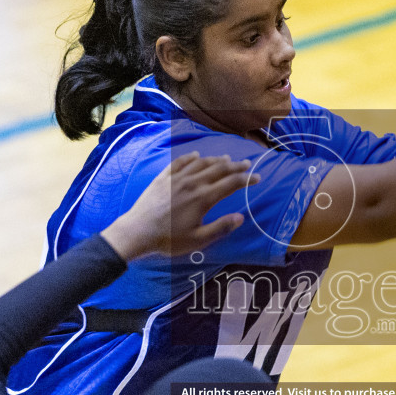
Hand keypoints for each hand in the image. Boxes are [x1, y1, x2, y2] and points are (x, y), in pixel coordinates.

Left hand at [102, 153, 257, 259]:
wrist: (138, 231)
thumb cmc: (169, 239)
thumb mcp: (198, 240)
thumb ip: (220, 228)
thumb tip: (241, 218)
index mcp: (204, 198)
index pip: (231, 184)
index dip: (246, 180)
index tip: (257, 177)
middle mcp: (192, 183)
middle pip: (219, 169)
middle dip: (235, 166)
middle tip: (246, 163)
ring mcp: (176, 178)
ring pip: (201, 163)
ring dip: (216, 159)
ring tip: (226, 158)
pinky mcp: (163, 178)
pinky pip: (179, 162)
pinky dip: (190, 157)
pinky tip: (196, 154)